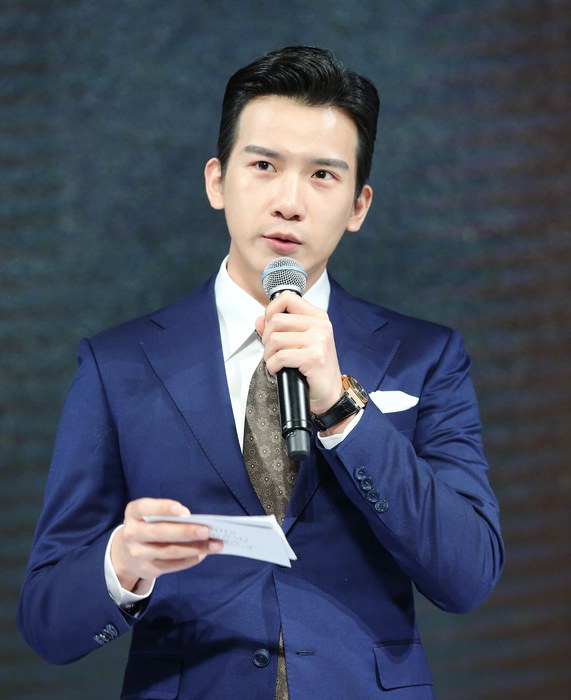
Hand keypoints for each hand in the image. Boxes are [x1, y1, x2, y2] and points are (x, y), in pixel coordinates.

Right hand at [110, 498, 222, 592]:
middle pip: (159, 533)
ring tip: (214, 545)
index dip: (162, 508)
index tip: (181, 510)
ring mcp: (138, 553)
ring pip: (169, 551)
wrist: (127, 553)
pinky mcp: (147, 569)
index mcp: (133, 513)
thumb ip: (168, 514)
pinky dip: (189, 560)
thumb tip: (192, 521)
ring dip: (194, 548)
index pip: (144, 508)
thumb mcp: (151, 515)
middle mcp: (132, 533)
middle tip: (207, 531)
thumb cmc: (147, 526)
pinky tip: (202, 554)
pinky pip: (171, 565)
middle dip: (185, 532)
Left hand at [255, 290, 342, 416]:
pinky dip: (273, 366)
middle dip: (267, 339)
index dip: (271, 310)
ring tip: (276, 362)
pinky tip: (279, 371)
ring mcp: (318, 340)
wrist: (329, 394)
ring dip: (269, 355)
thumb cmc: (313, 369)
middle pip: (276, 320)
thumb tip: (259, 320)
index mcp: (317, 317)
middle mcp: (320, 325)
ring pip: (275, 339)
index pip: (287, 298)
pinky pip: (280, 357)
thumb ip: (279, 328)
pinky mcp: (313, 357)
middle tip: (273, 352)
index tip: (270, 326)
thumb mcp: (297, 343)